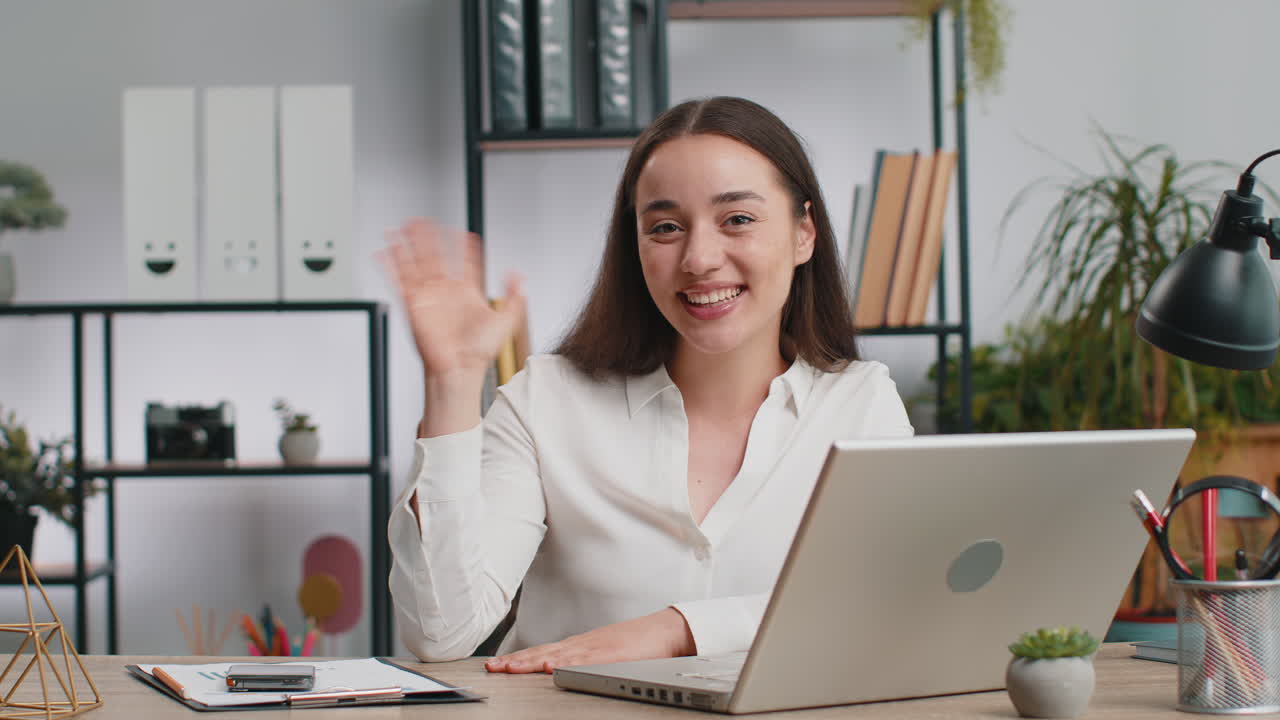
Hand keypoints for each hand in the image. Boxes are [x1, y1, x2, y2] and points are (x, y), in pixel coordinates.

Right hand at [379, 219, 525, 377]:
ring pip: (416, 262)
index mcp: (466, 292)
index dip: (465, 247)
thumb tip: (519, 276)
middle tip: (424, 220)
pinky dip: (391, 265)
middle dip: (429, 237)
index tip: (466, 233)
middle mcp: (445, 292)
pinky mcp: (413, 304)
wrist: (459, 369)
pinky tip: (386, 250)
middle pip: (436, 255)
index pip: (464, 262)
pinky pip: (399, 280)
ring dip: (409, 244)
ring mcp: (428, 296)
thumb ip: (513, 298)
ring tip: (404, 226)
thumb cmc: (478, 352)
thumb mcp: (506, 322)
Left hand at [483, 608, 695, 673]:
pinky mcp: (609, 654)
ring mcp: (594, 648)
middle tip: (492, 667)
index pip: (541, 651)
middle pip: (541, 651)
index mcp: (579, 645)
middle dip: (515, 661)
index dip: (518, 658)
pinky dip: (563, 662)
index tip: (497, 664)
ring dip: (530, 661)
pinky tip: (547, 666)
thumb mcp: (604, 652)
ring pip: (555, 655)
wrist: (664, 630)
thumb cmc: (638, 643)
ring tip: (509, 667)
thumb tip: (562, 670)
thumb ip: (584, 659)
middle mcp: (582, 645)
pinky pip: (582, 660)